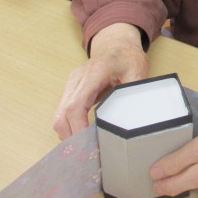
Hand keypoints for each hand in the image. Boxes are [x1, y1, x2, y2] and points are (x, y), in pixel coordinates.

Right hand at [53, 23, 148, 138]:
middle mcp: (78, 77)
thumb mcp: (138, 73)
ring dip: (68, 133)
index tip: (87, 144)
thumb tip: (129, 120)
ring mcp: (71, 82)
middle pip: (62, 113)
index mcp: (95, 73)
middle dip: (71, 136)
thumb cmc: (129, 58)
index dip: (78, 128)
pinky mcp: (71, 88)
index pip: (77, 105)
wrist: (117, 44)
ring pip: (59, 114)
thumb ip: (131, 94)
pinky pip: (63, 111)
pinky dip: (69, 125)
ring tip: (85, 147)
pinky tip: (82, 135)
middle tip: (86, 153)